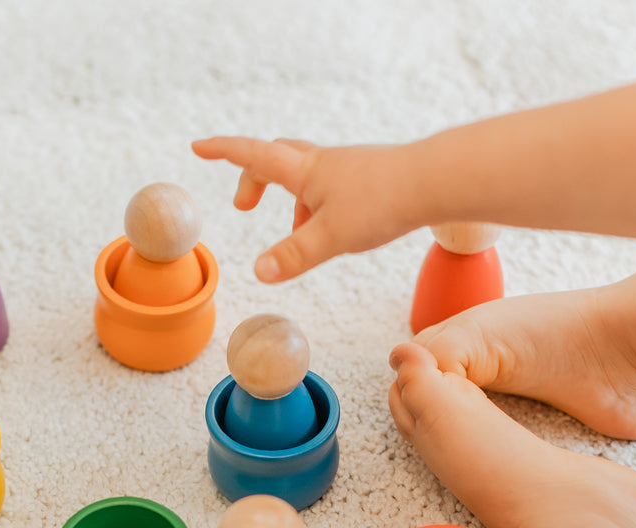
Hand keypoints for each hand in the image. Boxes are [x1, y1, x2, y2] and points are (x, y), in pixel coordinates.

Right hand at [191, 137, 420, 282]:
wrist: (437, 182)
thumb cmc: (383, 203)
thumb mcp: (330, 237)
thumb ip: (293, 255)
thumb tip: (259, 272)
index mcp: (306, 171)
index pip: (253, 156)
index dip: (223, 152)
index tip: (198, 147)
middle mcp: (324, 163)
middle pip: (276, 158)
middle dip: (253, 178)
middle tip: (243, 205)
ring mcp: (348, 168)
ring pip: (306, 176)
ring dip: (291, 202)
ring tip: (299, 238)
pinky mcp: (370, 178)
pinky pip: (331, 187)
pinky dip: (318, 207)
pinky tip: (338, 234)